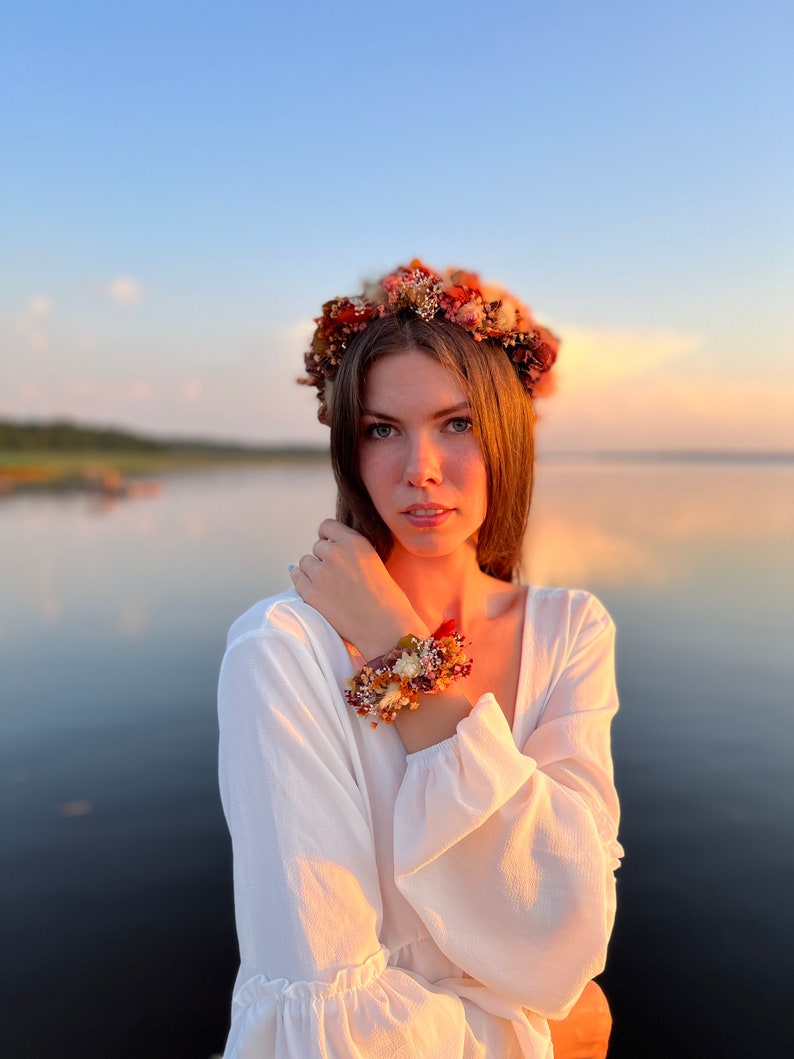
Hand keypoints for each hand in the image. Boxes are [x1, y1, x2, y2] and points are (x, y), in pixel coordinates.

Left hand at [290, 520, 427, 659]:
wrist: (386, 627)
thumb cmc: (388, 600)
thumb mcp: (374, 562)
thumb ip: (353, 553)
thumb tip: (330, 551)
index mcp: (355, 542)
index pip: (327, 526)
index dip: (327, 536)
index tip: (328, 544)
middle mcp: (335, 553)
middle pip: (317, 546)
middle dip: (324, 558)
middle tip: (335, 574)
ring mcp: (321, 573)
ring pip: (305, 562)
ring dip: (312, 570)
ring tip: (327, 585)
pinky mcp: (311, 593)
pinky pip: (297, 578)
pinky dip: (303, 581)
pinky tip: (313, 589)